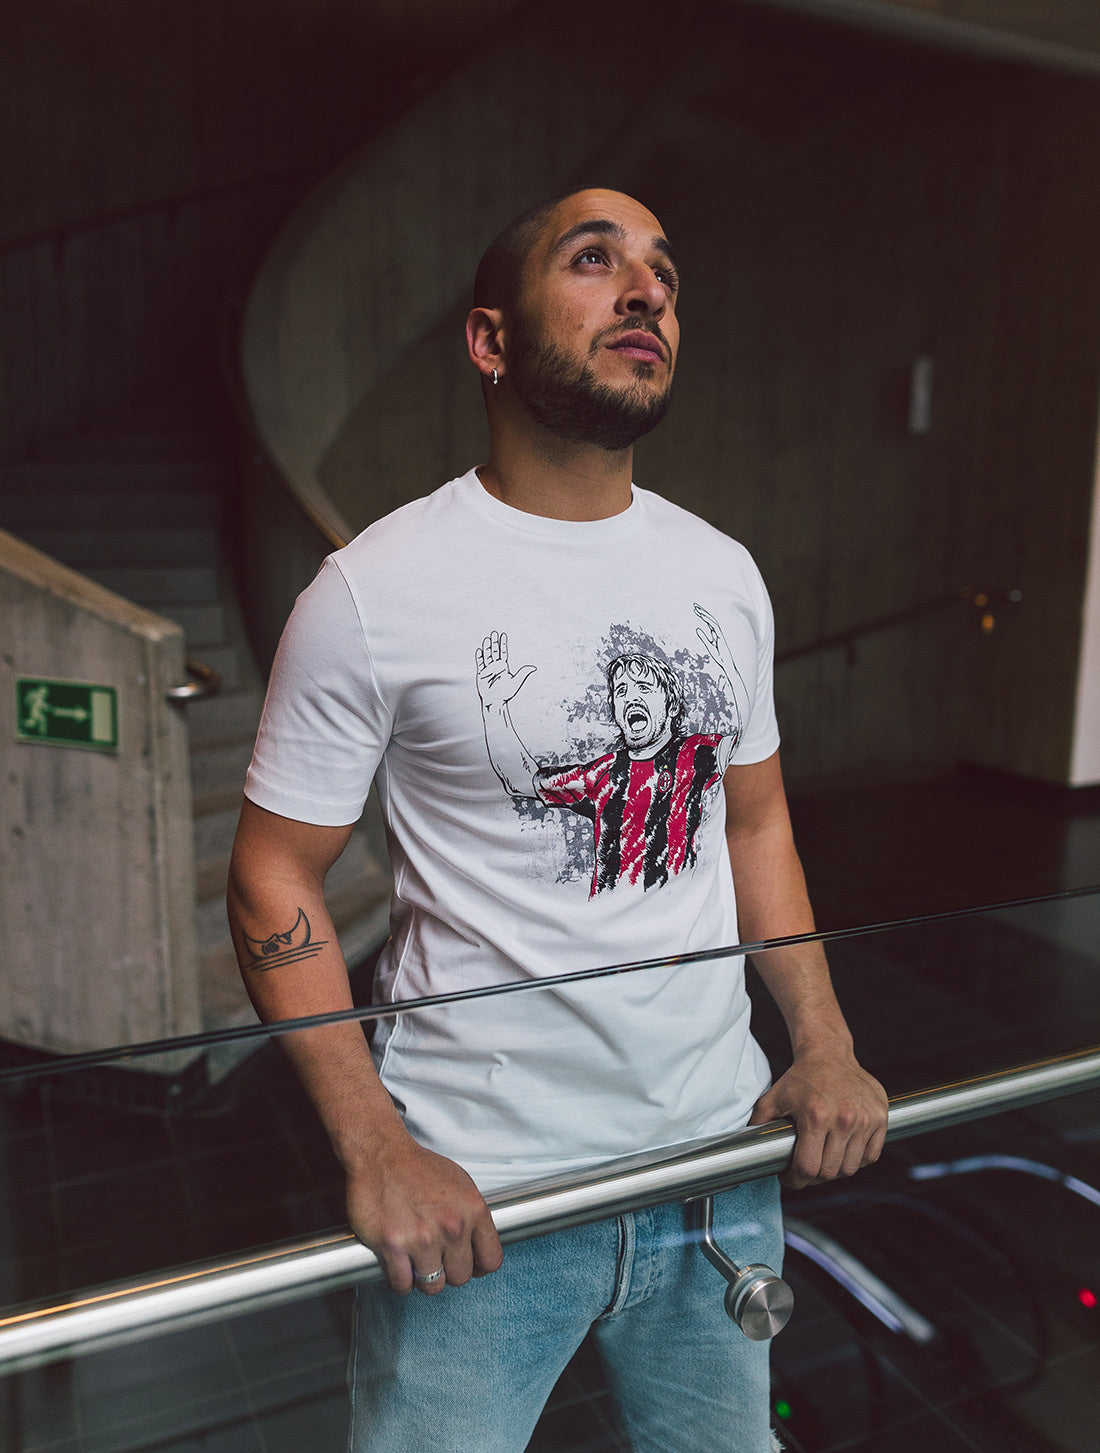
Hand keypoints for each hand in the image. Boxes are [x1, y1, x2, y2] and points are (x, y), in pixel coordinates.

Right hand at [346, 1134, 502, 1295]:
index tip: (469, 1264)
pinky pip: (402, 1285)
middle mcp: (452, 1226)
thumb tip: (478, 1243)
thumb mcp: (460, 1184)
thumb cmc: (417, 1167)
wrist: (381, 1154)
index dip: (478, 1266)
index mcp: (473, 1209)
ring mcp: (422, 1238)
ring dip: (423, 1278)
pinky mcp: (392, 1246)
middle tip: (435, 1258)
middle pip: (460, 1277)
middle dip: (447, 1271)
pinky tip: (398, 1265)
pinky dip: (399, 1281)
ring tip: (416, 1262)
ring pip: (432, 1286)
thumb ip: (472, 1216)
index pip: (491, 1259)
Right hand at [476, 631, 535, 711]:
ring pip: (487, 655)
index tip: (503, 635)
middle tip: (494, 632)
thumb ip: (523, 673)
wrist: (495, 702)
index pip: (503, 652)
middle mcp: (496, 666)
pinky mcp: (481, 674)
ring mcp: (488, 670)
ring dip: (487, 647)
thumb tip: (534, 667)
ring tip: (486, 639)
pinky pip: (480, 663)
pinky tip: (479, 650)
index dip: (503, 644)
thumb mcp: (516, 681)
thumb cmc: (506, 693)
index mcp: (504, 667)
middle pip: (494, 651)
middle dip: (494, 642)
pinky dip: (479, 656)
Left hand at [749, 1047, 887, 1189]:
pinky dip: (857, 1159)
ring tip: (824, 1159)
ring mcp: (865, 1119)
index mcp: (816, 1116)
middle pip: (830, 1172)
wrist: (829, 1054)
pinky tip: (843, 1150)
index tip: (790, 1177)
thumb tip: (746, 1148)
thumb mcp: (773, 1099)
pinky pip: (871, 1155)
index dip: (796, 1180)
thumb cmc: (802, 1077)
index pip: (808, 1168)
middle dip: (814, 1177)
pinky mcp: (880, 1117)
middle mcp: (844, 1119)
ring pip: (851, 1167)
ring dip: (836, 1169)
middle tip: (806, 1169)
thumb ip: (758, 1124)